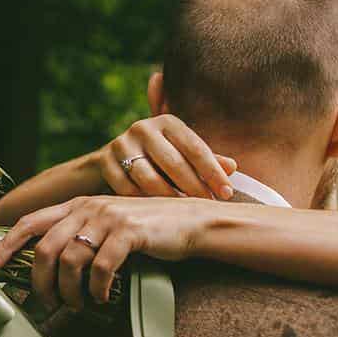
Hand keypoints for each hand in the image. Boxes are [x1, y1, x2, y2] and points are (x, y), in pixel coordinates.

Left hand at [0, 195, 211, 310]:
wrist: (190, 221)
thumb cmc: (146, 231)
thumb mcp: (106, 225)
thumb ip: (81, 236)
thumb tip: (50, 271)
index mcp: (77, 205)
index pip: (30, 223)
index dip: (6, 246)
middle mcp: (87, 207)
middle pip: (45, 248)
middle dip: (40, 283)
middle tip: (47, 304)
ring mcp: (108, 218)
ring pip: (70, 260)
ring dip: (70, 291)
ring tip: (79, 305)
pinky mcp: (129, 232)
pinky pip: (101, 268)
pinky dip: (98, 289)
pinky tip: (103, 298)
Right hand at [90, 115, 236, 198]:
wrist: (108, 161)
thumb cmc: (155, 159)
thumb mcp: (179, 154)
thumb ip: (204, 160)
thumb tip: (232, 168)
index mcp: (167, 122)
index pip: (195, 147)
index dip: (213, 172)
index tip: (227, 193)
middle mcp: (143, 128)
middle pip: (173, 163)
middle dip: (194, 187)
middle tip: (207, 206)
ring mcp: (121, 144)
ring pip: (149, 178)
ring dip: (169, 198)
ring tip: (184, 212)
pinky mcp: (104, 161)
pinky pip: (127, 189)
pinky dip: (144, 203)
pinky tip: (157, 214)